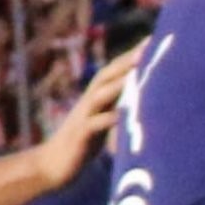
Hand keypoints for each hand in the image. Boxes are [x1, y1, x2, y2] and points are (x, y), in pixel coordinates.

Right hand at [33, 46, 140, 183]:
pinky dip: (107, 118)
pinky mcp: (79, 137)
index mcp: (95, 97)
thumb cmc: (82, 144)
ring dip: (118, 83)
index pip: (114, 70)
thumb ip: (118, 106)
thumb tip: (144, 95)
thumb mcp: (102, 121)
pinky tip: (121, 114)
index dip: (132, 55)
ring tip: (137, 73)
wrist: (51, 165)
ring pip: (100, 95)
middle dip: (127, 61)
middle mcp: (87, 102)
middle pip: (106, 76)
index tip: (153, 39)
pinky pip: (92, 125)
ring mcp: (82, 118)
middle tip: (148, 47)